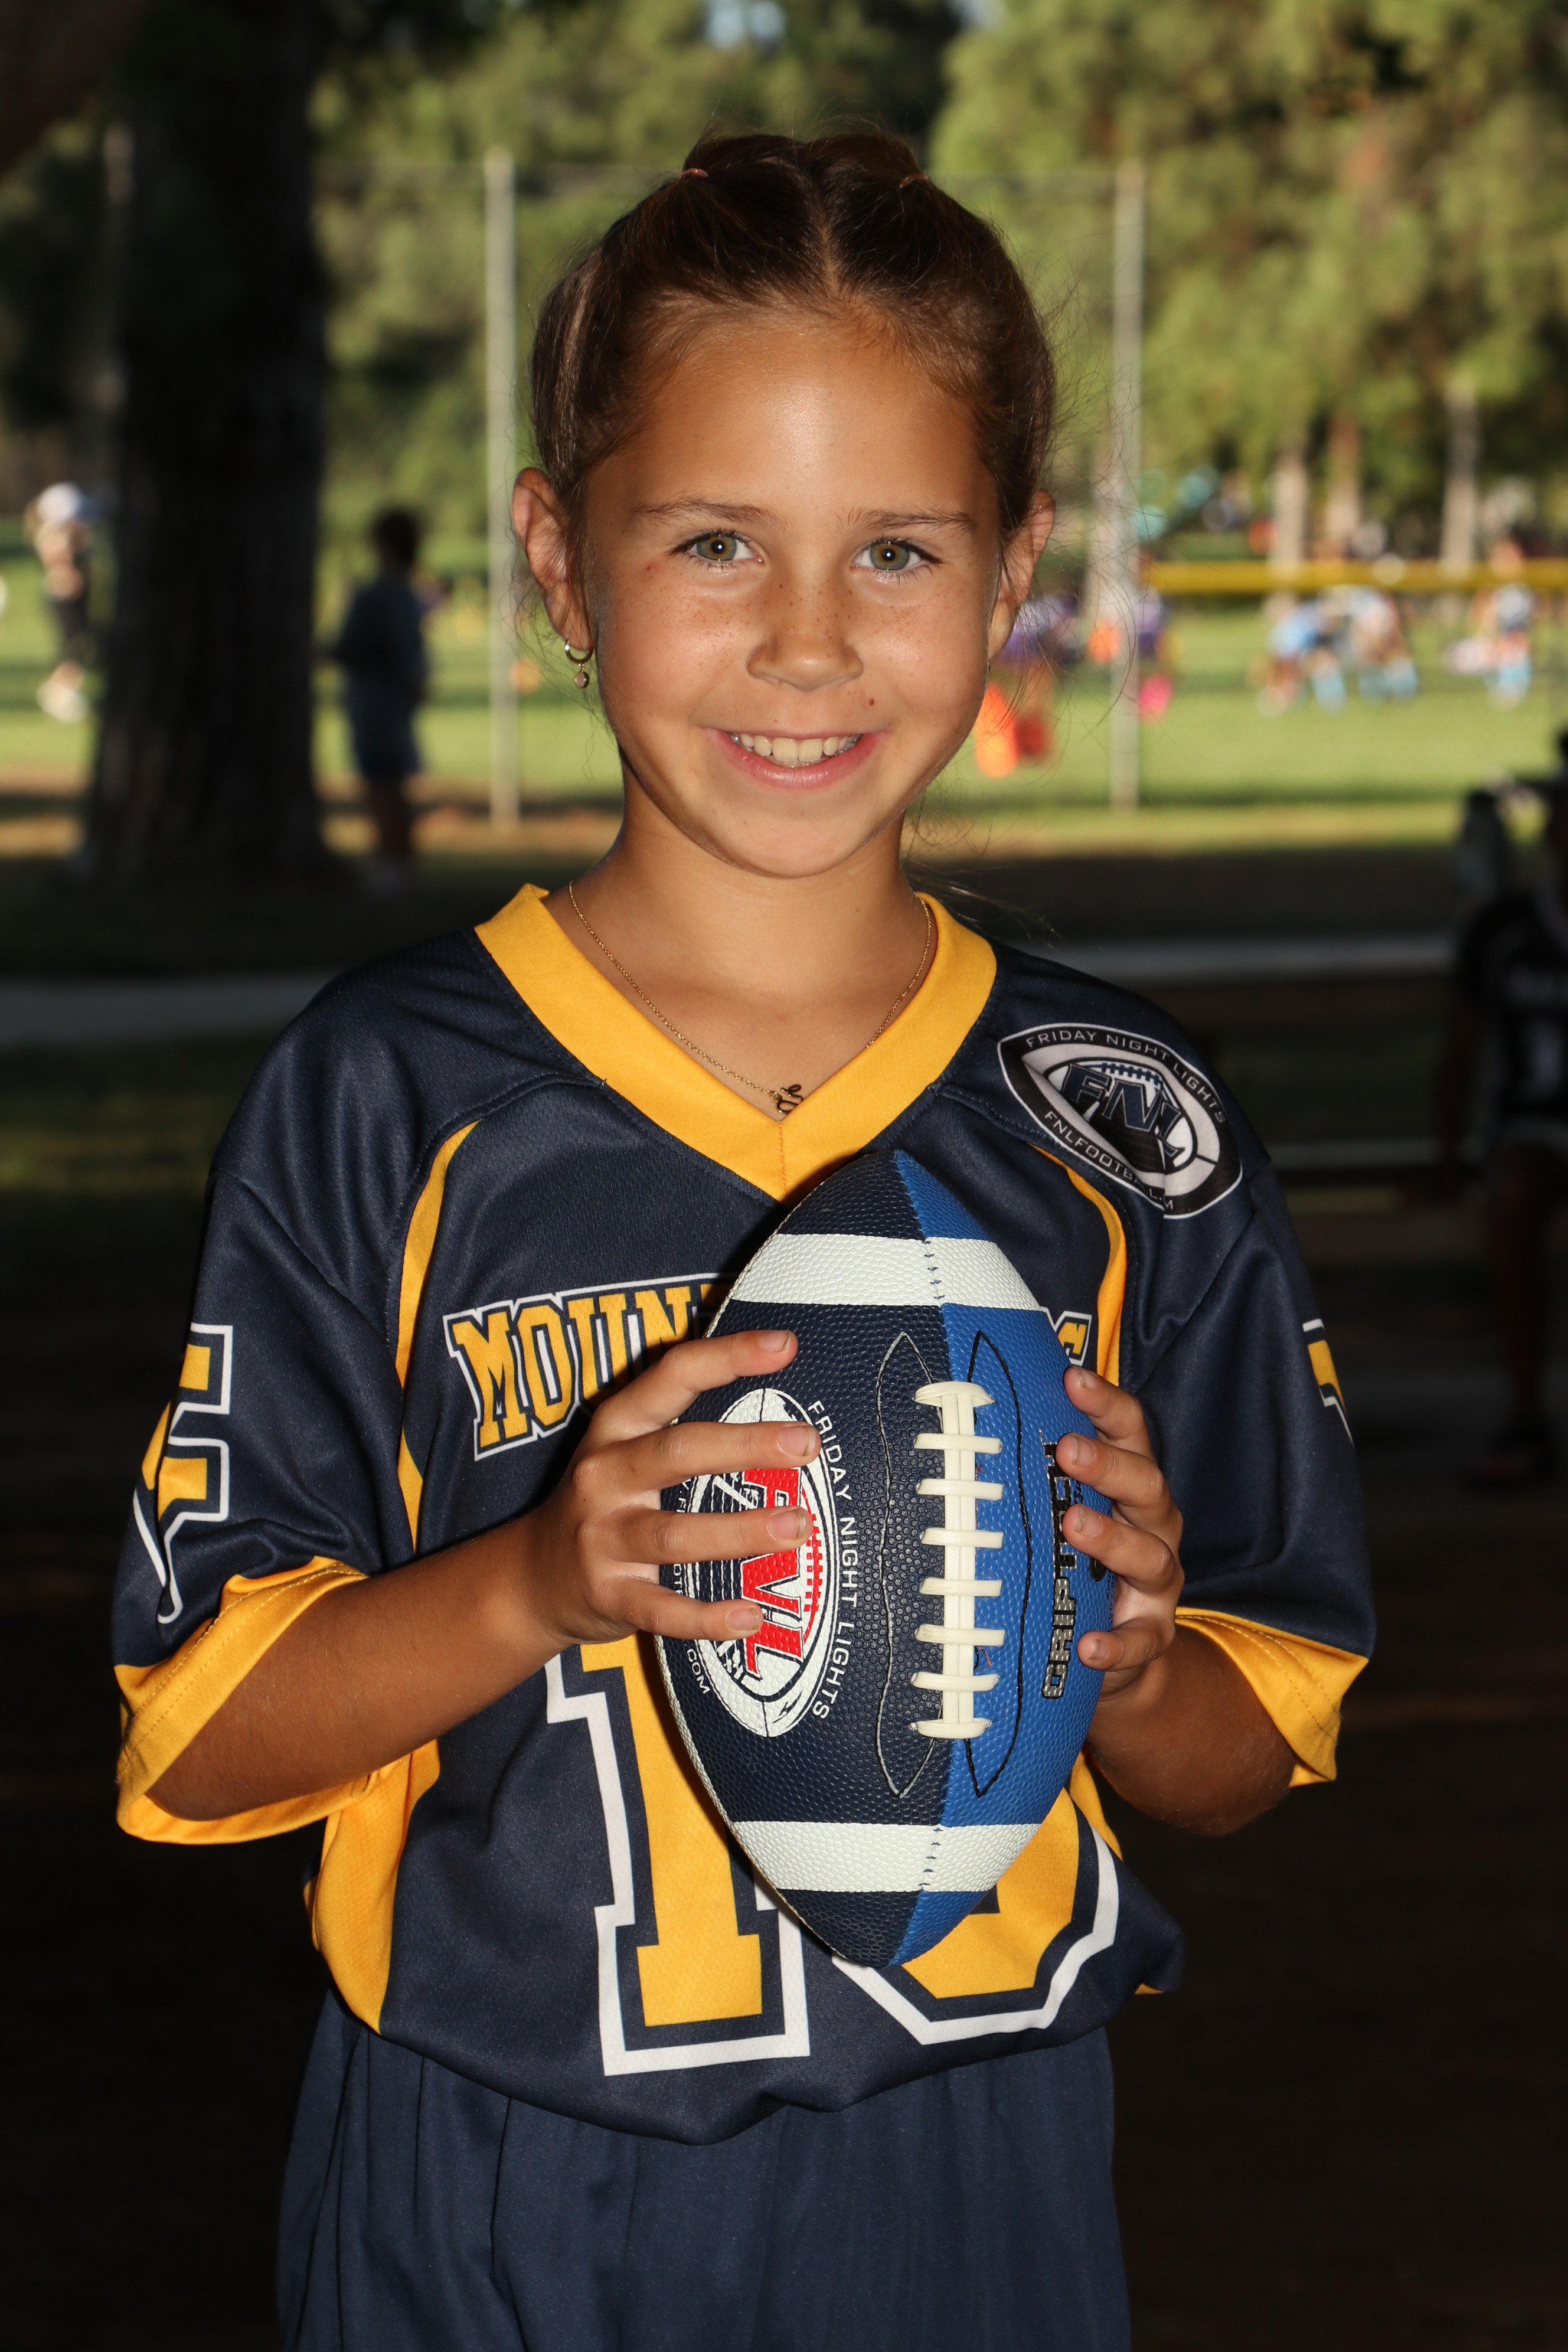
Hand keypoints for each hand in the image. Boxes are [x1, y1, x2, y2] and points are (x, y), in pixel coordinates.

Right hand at [516, 1328, 814, 1652]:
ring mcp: (602, 1538)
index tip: (784, 1345)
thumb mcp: (624, 1447)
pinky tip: (750, 1615)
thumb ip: (682, 1419)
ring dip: (739, 1530)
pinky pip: (661, 1609)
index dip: (727, 1356)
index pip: (672, 1376)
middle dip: (744, 1445)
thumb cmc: (603, 1502)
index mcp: (616, 1427)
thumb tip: (775, 1399)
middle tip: (805, 1443)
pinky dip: (706, 1616)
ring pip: (674, 1533)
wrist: (531, 1577)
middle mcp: (605, 1476)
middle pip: (676, 1451)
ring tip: (797, 1526)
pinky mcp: (608, 1594)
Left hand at [1058, 1365, 1183, 1701]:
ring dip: (1113, 1539)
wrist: (1109, 1643)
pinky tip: (1090, 1643)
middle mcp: (1152, 1523)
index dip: (1105, 1403)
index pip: (1129, 1431)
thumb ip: (1033, 1477)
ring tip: (1074, 1526)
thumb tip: (964, 1436)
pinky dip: (1118, 1642)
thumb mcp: (1059, 1511)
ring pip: (1150, 1554)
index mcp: (1129, 1483)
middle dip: (1107, 1464)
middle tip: (1067, 1451)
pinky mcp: (1153, 1632)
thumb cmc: (1075, 1558)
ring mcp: (1157, 1579)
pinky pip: (1143, 1639)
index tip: (1072, 1378)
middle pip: (1145, 1482)